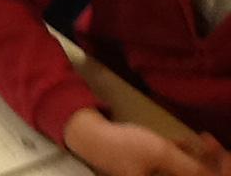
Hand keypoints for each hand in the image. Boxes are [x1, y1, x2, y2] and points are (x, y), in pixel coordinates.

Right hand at [65, 108, 221, 175]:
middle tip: (207, 139)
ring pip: (184, 173)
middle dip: (205, 163)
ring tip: (193, 139)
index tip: (219, 151)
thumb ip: (191, 168)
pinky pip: (172, 169)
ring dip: (194, 158)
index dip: (215, 171)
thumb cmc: (123, 146)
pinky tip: (179, 143)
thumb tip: (212, 175)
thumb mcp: (161, 153)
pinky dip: (179, 157)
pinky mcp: (148, 173)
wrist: (89, 135)